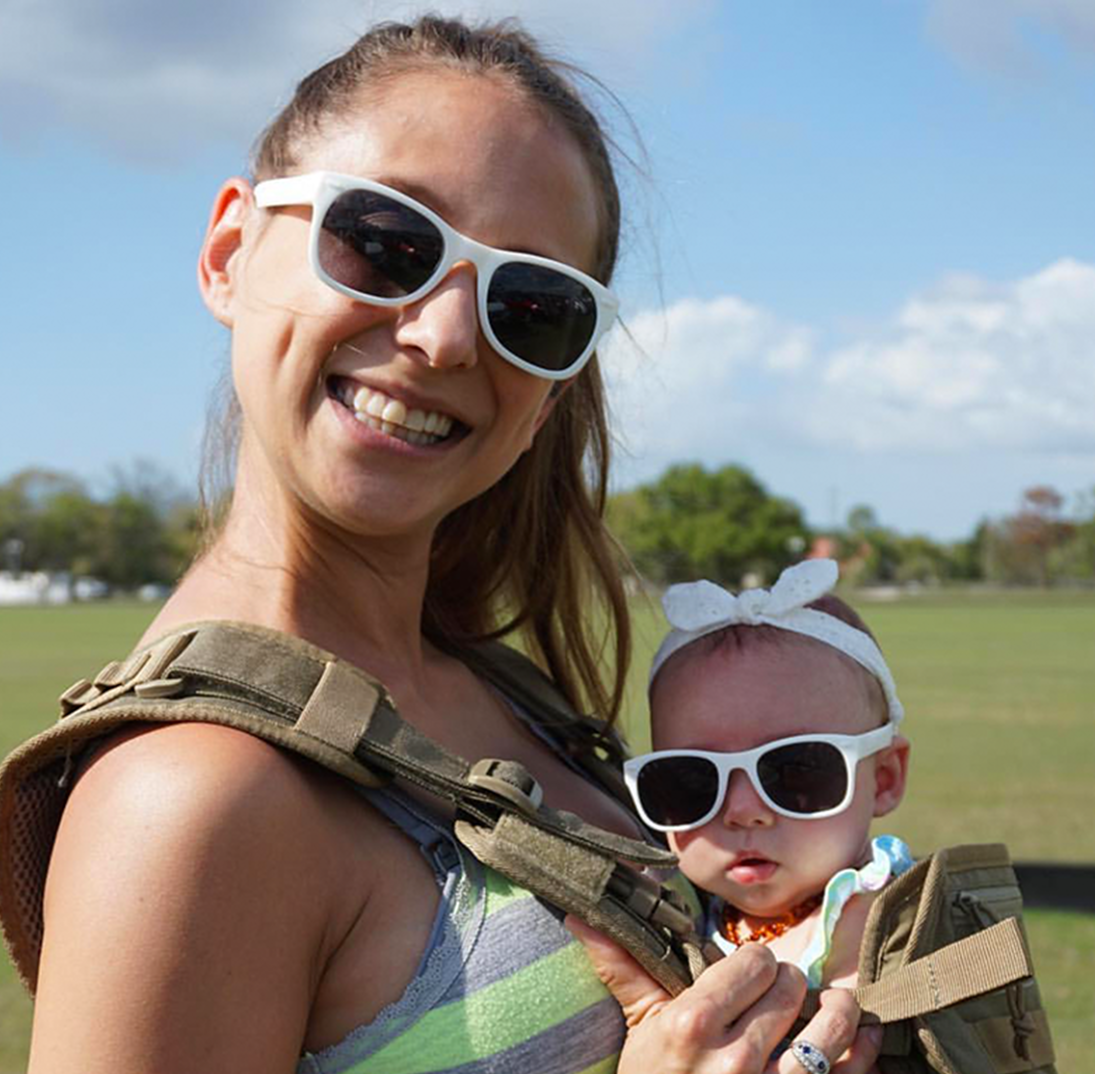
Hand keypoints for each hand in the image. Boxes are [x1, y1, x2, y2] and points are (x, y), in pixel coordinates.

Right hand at [565, 917, 881, 1073]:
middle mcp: (738, 1058)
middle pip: (792, 987)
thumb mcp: (639, 1034)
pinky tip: (864, 1036)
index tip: (752, 971)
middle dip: (789, 983)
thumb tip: (581, 917)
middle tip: (783, 990)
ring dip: (838, 1009)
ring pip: (835, 1026)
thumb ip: (622, 969)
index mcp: (694, 1025)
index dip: (756, 962)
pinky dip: (868, 1049)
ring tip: (830, 1005)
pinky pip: (857, 1071)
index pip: (752, 961)